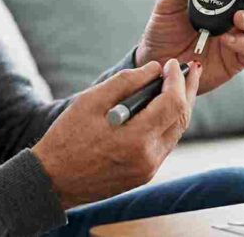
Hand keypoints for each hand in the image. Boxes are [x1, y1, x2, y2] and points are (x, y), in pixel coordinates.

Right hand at [32, 58, 202, 208]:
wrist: (52, 180)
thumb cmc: (66, 137)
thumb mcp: (91, 101)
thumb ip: (125, 82)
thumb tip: (154, 69)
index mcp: (136, 139)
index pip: (173, 103)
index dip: (177, 79)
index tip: (173, 62)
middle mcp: (148, 158)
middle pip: (181, 118)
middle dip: (187, 91)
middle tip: (190, 69)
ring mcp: (148, 170)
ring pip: (175, 132)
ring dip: (179, 107)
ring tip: (178, 85)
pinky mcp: (143, 175)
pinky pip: (164, 145)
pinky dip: (167, 123)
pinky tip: (162, 108)